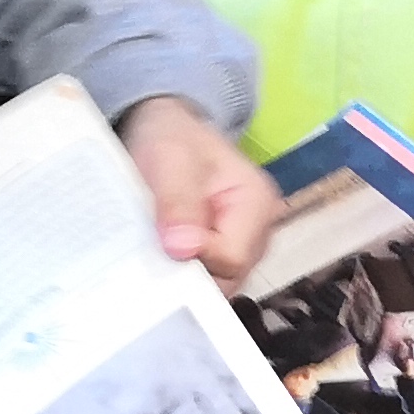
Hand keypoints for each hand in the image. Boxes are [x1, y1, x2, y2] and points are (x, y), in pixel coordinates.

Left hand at [123, 95, 278, 285]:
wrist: (166, 130)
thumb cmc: (173, 138)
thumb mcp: (170, 159)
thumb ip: (178, 201)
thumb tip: (182, 248)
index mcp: (258, 203)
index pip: (233, 258)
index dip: (196, 258)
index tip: (164, 243)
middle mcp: (259, 230)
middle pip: (228, 277)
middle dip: (189, 272)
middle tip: (153, 251)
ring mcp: (243, 245)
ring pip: (216, 283)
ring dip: (182, 273)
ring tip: (156, 248)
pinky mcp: (223, 252)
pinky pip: (205, 276)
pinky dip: (180, 271)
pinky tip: (161, 255)